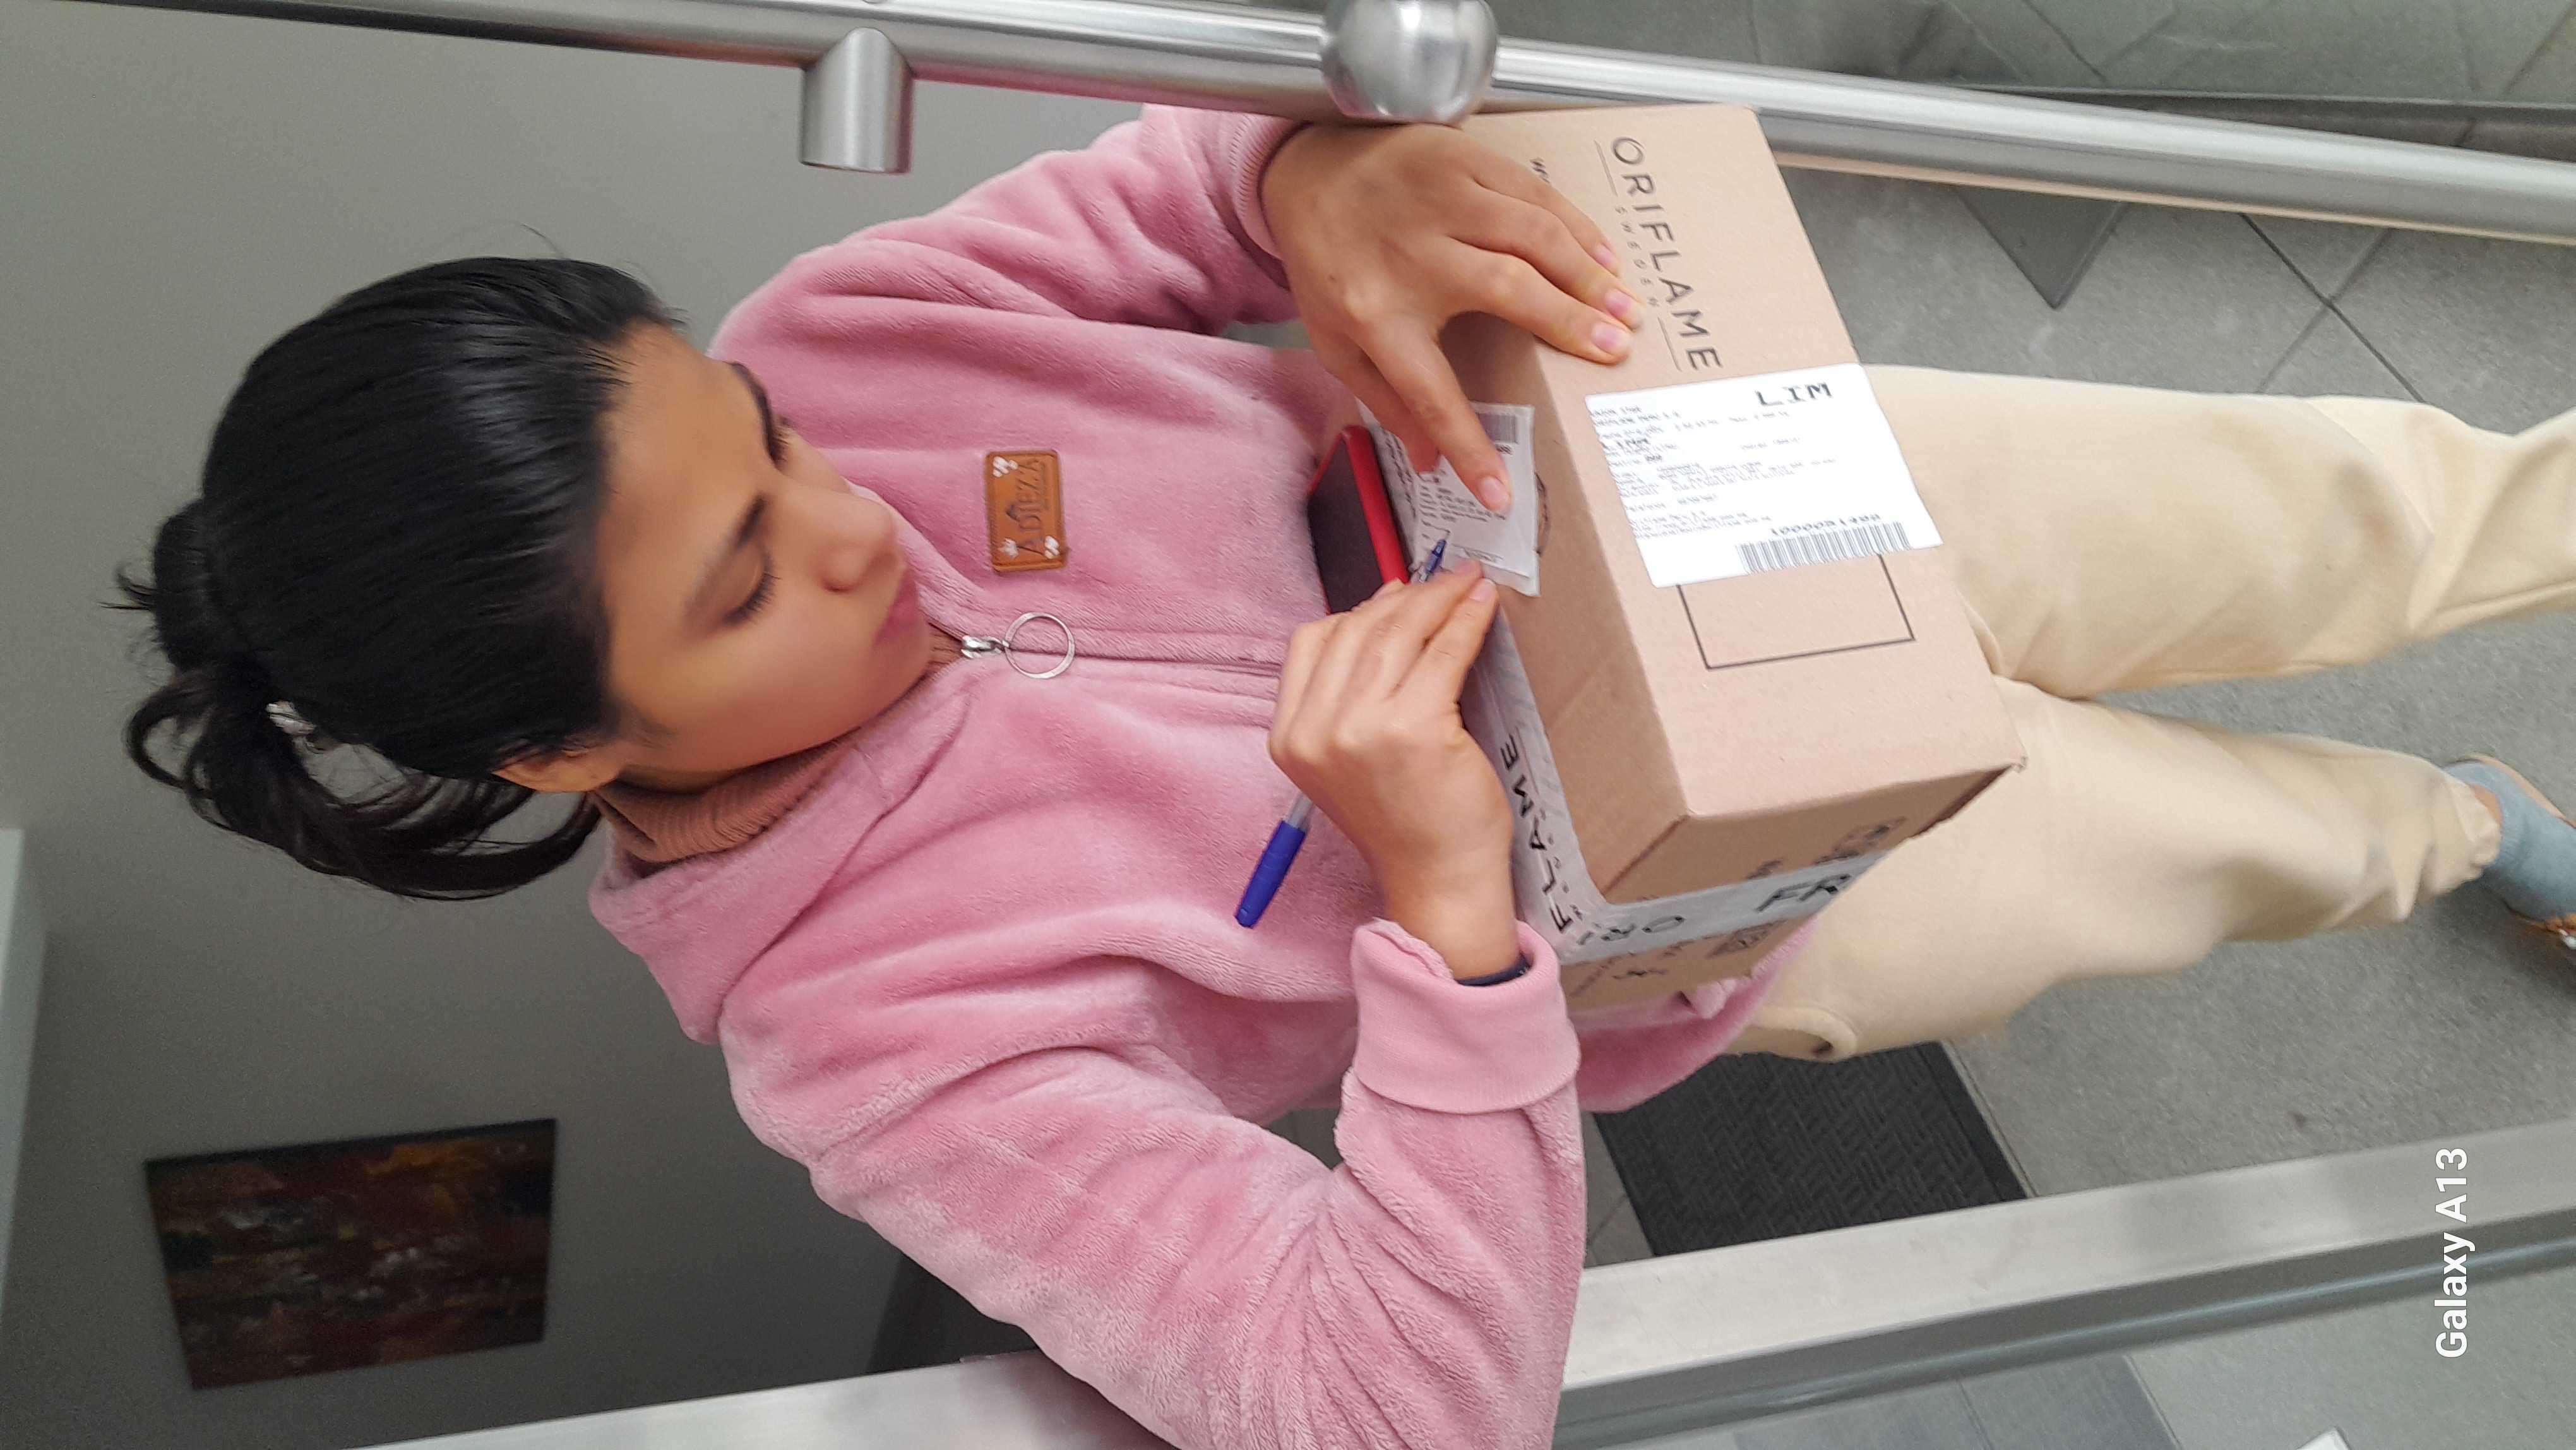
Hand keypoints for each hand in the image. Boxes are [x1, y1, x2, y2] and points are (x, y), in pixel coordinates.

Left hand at [1261, 122, 1637, 512]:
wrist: (1307, 166)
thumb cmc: (1329, 262)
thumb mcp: (1335, 339)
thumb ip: (1385, 400)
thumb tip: (1429, 464)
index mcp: (1374, 314)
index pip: (1428, 394)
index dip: (1467, 445)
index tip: (1502, 493)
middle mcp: (1411, 255)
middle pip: (1505, 291)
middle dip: (1567, 324)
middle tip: (1616, 352)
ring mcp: (1441, 199)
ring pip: (1531, 234)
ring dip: (1586, 275)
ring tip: (1625, 309)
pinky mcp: (1463, 158)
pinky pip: (1532, 192)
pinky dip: (1575, 226)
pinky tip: (1604, 257)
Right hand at [1270, 567, 1518, 978]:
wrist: (1436, 880)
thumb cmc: (1405, 819)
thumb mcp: (1350, 755)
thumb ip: (1352, 689)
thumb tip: (1389, 604)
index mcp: (1290, 737)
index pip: (1314, 642)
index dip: (1360, 608)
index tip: (1401, 593)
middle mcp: (1317, 731)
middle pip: (1357, 630)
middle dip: (1408, 596)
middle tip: (1447, 578)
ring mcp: (1361, 730)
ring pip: (1398, 634)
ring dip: (1439, 598)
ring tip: (1469, 584)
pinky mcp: (1414, 730)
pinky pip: (1443, 654)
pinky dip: (1465, 622)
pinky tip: (1483, 607)